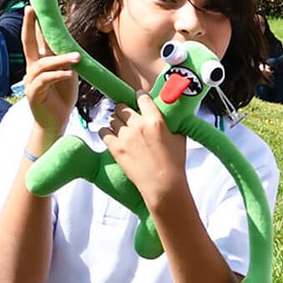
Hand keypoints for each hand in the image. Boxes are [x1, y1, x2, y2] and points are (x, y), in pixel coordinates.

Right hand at [21, 6, 79, 137]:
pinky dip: (58, 75)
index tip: (35, 8)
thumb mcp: (68, 76)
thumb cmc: (62, 97)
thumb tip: (75, 48)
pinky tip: (69, 73)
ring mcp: (31, 80)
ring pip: (42, 64)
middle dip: (29, 26)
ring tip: (77, 58)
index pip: (35, 40)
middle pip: (28, 44)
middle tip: (31, 10)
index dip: (34, 25)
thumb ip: (68, 62)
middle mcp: (32, 69)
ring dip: (60, 59)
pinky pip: (45, 80)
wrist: (56, 121)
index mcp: (39, 63)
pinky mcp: (34, 93)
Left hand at [99, 90, 187, 205]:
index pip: (142, 98)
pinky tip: (114, 138)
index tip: (138, 99)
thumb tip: (168, 117)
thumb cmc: (174, 163)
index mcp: (155, 120)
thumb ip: (171, 124)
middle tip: (129, 118)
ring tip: (122, 130)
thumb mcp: (179, 138)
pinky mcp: (115, 147)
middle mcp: (138, 125)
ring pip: (111, 118)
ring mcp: (125, 136)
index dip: (139, 97)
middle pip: (122, 107)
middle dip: (124, 110)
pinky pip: (102, 131)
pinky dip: (107, 133)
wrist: (163, 184)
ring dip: (116, 122)